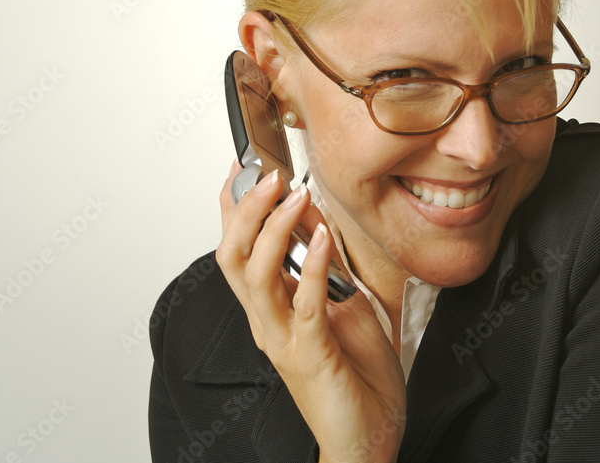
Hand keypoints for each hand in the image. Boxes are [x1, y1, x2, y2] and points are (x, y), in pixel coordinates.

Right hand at [216, 163, 405, 462]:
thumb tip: (317, 221)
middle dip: (246, 210)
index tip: (246, 165)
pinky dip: (313, 267)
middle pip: (232, 256)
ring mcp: (282, 339)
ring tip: (294, 196)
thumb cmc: (355, 374)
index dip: (235, 206)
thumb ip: (323, 266)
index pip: (237, 248)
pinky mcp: (308, 354)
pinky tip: (326, 237)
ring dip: (275, 231)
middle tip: (268, 174)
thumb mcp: (341, 304)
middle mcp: (266, 321)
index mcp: (269, 308)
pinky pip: (303, 305)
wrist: (367, 434)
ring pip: (255, 276)